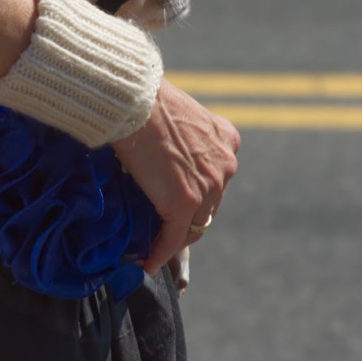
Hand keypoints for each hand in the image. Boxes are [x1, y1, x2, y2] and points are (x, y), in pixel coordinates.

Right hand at [113, 78, 239, 272]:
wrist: (135, 100)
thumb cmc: (145, 98)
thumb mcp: (177, 112)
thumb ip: (180, 135)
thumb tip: (157, 147)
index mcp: (227, 139)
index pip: (216, 178)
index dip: (198, 191)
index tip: (179, 198)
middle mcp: (226, 165)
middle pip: (209, 204)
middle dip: (188, 216)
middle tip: (163, 224)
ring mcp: (208, 187)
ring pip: (194, 224)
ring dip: (175, 236)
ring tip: (155, 244)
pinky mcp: (185, 203)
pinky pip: (173, 238)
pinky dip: (160, 253)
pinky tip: (147, 261)